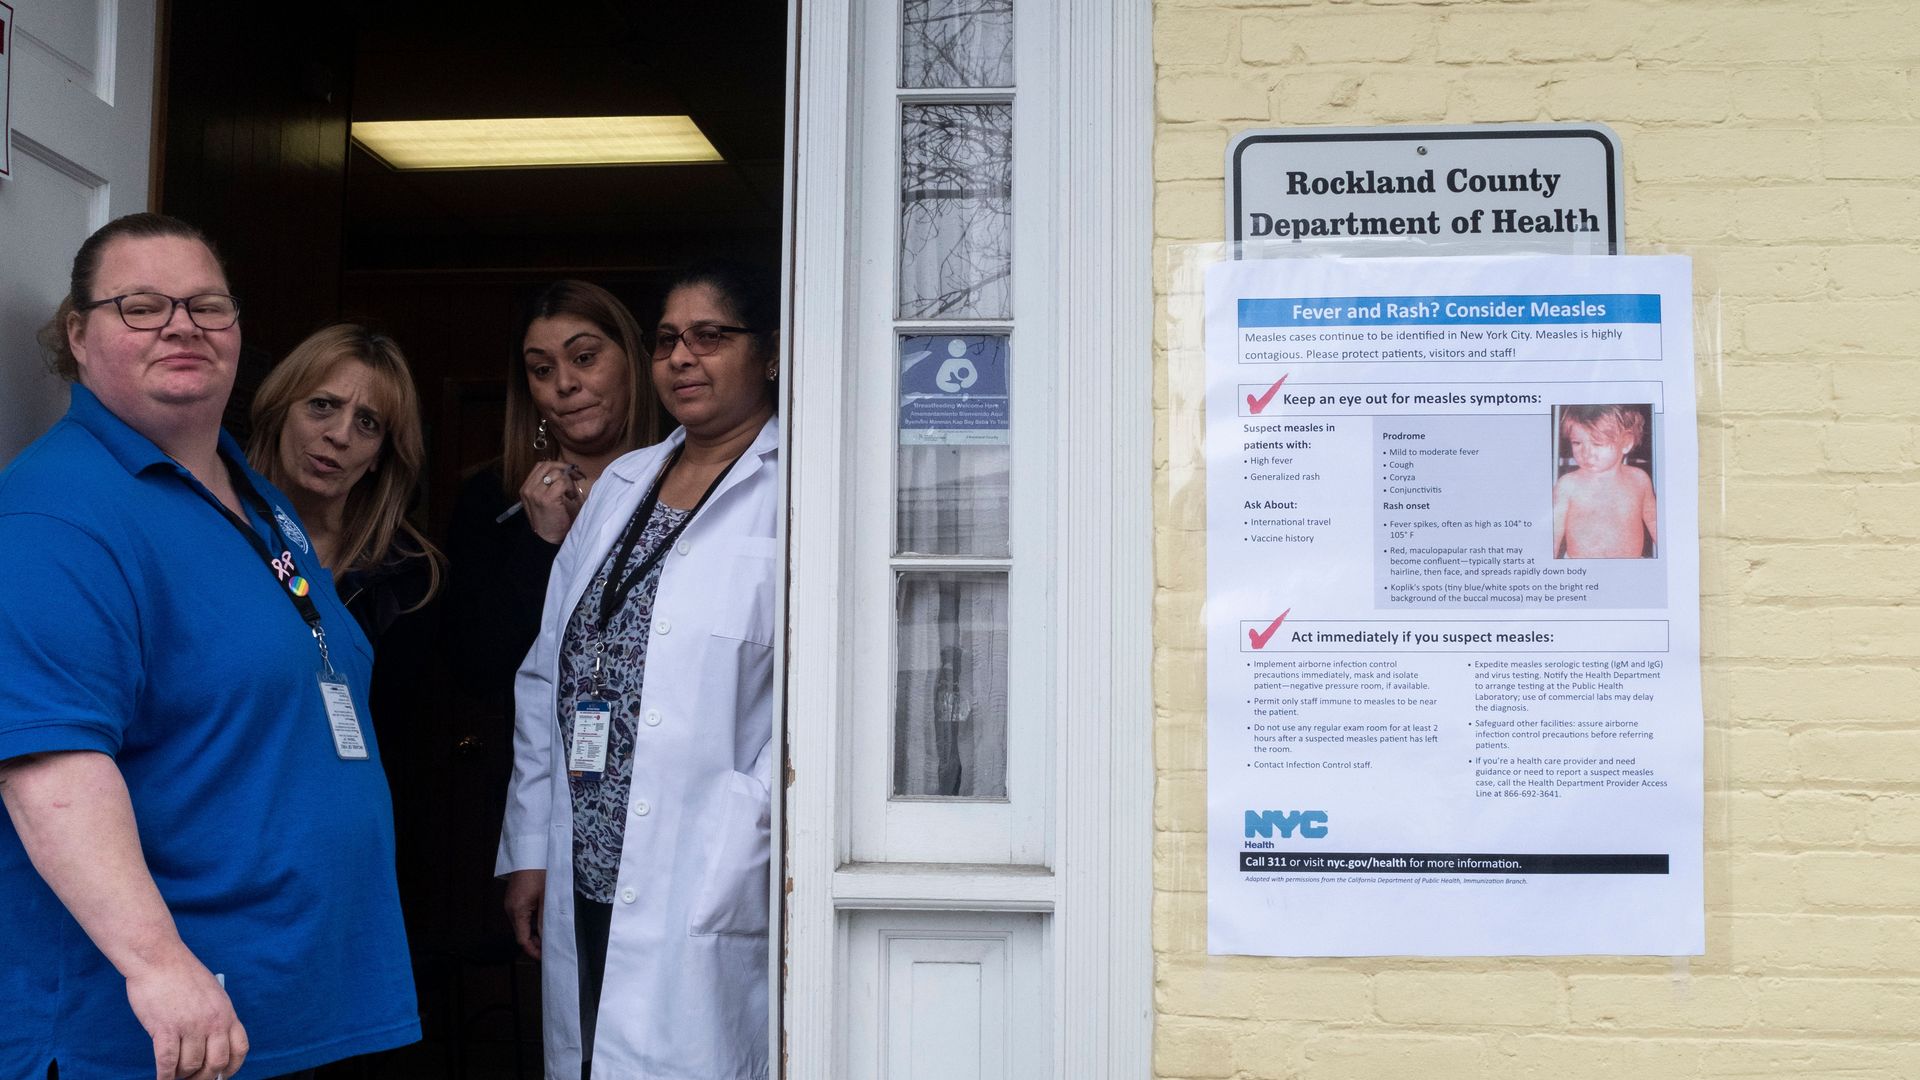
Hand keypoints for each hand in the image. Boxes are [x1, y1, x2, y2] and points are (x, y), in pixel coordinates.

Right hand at [124, 950, 247, 1079]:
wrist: (159, 958)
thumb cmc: (181, 975)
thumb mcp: (211, 994)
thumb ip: (215, 1018)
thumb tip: (211, 1047)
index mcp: (227, 1012)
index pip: (239, 1049)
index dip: (231, 1068)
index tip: (221, 1075)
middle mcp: (213, 1022)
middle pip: (215, 1064)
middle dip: (203, 1077)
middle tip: (192, 1078)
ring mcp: (190, 1026)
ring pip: (190, 1066)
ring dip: (181, 1075)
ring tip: (174, 1074)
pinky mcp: (166, 1029)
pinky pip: (167, 1063)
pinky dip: (164, 1076)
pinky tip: (161, 1078)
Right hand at [504, 868, 546, 958]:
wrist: (530, 853)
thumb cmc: (539, 873)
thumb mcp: (546, 897)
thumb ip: (545, 919)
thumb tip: (547, 938)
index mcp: (517, 911)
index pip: (522, 940)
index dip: (533, 951)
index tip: (544, 957)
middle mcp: (510, 910)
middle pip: (521, 933)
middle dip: (535, 942)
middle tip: (551, 946)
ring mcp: (510, 904)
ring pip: (522, 925)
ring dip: (534, 931)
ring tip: (550, 932)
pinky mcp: (513, 899)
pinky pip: (521, 915)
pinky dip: (531, 921)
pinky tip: (543, 919)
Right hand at [520, 462, 584, 543]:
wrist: (548, 539)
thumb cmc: (551, 520)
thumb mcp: (544, 499)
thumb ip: (549, 485)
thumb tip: (565, 470)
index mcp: (526, 488)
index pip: (541, 466)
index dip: (557, 465)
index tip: (569, 471)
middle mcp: (528, 489)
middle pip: (548, 465)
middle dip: (565, 468)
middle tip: (576, 477)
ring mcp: (536, 493)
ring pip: (556, 473)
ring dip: (568, 482)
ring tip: (570, 494)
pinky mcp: (546, 499)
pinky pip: (562, 483)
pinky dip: (570, 488)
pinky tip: (571, 498)